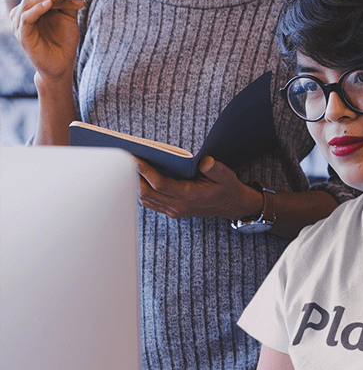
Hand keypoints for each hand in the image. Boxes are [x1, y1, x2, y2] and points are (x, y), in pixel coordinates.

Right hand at [8, 0, 83, 80]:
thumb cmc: (64, 39)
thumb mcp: (68, 17)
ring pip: (29, 1)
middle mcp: (25, 11)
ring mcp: (21, 22)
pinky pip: (26, 18)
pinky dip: (37, 9)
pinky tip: (48, 4)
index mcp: (35, 5)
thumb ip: (68, 2)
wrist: (62, 63)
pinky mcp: (22, 34)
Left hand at [137, 156, 258, 219]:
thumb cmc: (227, 188)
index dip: (145, 172)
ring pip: (145, 200)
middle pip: (147, 194)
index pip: (160, 184)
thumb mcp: (227, 176)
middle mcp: (178, 206)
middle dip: (133, 178)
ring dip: (134, 185)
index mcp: (190, 196)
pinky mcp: (171, 211)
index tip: (135, 158)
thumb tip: (204, 161)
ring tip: (126, 168)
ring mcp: (173, 210)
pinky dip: (140, 191)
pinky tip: (136, 179)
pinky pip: (150, 202)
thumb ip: (216, 169)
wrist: (232, 205)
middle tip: (123, 160)